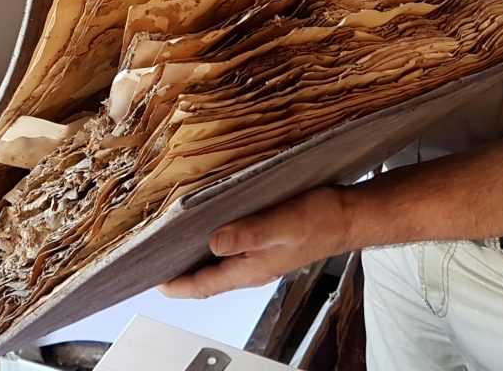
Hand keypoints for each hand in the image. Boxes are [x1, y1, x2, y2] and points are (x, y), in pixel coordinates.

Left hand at [158, 187, 349, 298]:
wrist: (348, 216)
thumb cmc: (319, 220)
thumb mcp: (279, 224)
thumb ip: (246, 235)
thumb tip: (213, 243)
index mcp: (250, 269)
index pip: (203, 286)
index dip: (176, 285)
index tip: (154, 280)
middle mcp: (253, 269)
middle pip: (208, 280)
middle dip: (182, 274)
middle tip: (159, 258)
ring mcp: (261, 259)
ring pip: (221, 266)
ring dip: (199, 260)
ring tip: (179, 244)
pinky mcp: (269, 245)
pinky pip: (236, 252)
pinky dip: (218, 246)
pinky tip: (216, 229)